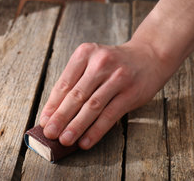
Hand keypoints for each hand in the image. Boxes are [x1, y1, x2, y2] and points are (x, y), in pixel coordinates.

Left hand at [39, 41, 171, 149]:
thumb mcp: (92, 62)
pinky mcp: (130, 93)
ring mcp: (117, 77)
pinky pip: (109, 115)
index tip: (44, 121)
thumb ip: (76, 82)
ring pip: (92, 106)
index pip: (64, 83)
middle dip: (60, 117)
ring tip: (64, 140)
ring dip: (76, 126)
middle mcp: (100, 62)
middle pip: (76, 95)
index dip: (52, 104)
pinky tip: (85, 142)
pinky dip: (95, 130)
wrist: (149, 55)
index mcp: (85, 53)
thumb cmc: (114, 63)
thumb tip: (55, 112)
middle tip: (49, 134)